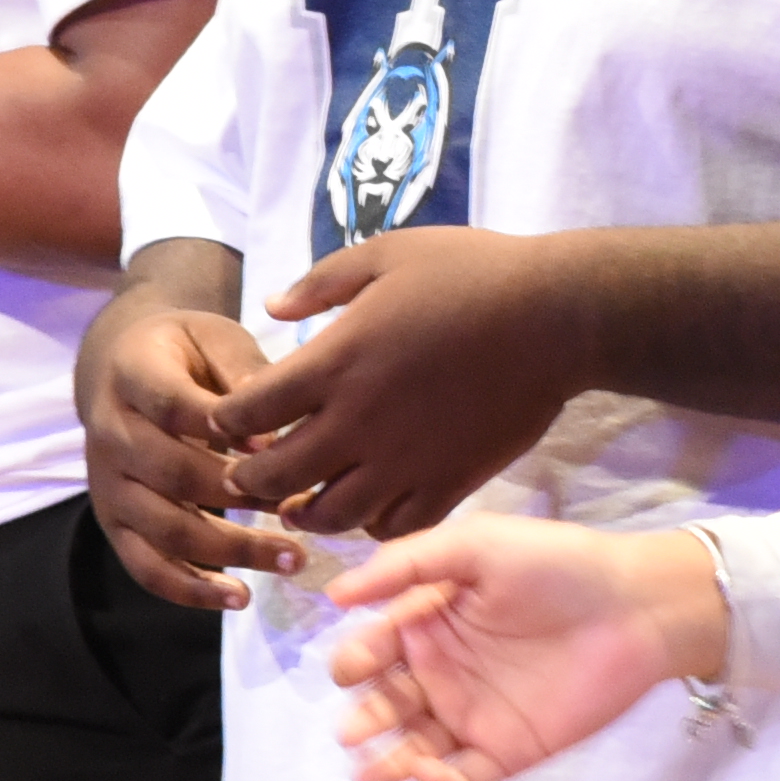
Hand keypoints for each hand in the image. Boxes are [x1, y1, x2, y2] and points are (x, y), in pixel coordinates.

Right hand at [80, 292, 304, 610]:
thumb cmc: (185, 353)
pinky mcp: (113, 522)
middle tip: (304, 510)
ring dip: (230, 551)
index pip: (173, 405)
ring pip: (164, 528)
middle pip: (172, 474)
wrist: (120, 368)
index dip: (225, 426)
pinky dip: (190, 590)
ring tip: (291, 560)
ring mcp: (107, 485)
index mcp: (132, 375)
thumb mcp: (214, 338)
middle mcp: (110, 433)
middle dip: (242, 495)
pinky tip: (240, 597)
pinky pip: (145, 566)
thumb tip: (274, 434)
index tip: (276, 444)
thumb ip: (244, 373)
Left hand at [209, 226, 608, 541]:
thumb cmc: (471, 273)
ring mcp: (404, 460)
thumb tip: (272, 307)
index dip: (225, 420)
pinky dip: (370, 526)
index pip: (248, 410)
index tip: (228, 419)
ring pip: (329, 514)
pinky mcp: (448, 483)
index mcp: (335, 362)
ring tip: (298, 504)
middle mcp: (359, 421)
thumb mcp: (385, 254)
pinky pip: (393, 526)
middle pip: (277, 476)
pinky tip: (367, 507)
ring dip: (303, 513)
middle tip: (247, 474)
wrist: (554, 316)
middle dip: (250, 480)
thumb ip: (321, 283)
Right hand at [326, 515, 720, 780]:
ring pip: (413, 747)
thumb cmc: (557, 564)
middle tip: (353, 729)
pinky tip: (429, 776)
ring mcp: (473, 713)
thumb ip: (406, 564)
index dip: (355, 661)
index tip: (354, 667)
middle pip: (386, 703)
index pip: (374, 649)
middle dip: (364, 719)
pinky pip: (462, 778)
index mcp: (428, 621)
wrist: (637, 605)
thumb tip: (334, 595)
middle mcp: (443, 670)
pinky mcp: (508, 750)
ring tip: (371, 770)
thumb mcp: (476, 545)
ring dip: (388, 761)